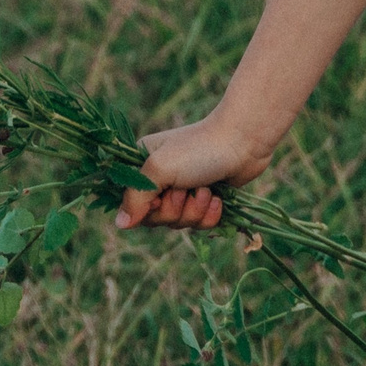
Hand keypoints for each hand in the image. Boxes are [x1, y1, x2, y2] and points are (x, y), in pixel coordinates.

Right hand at [113, 116, 273, 231]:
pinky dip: (210, 215)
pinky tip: (218, 198)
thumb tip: (120, 224)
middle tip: (186, 189)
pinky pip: (199, 224)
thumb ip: (136, 197)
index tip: (159, 196)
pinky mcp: (206, 199)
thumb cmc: (199, 149)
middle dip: (174, 210)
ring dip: (194, 210)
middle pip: (155, 219)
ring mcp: (184, 190)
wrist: (244, 142)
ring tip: (206, 190)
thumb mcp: (159, 168)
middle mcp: (161, 179)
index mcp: (143, 166)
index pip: (130, 204)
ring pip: (178, 223)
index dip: (145, 208)